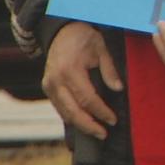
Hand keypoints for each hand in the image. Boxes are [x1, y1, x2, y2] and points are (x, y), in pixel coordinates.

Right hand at [42, 22, 122, 139]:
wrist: (61, 31)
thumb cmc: (84, 38)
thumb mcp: (101, 48)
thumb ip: (109, 69)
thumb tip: (118, 89)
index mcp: (69, 70)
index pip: (87, 98)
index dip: (101, 111)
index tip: (113, 120)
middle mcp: (55, 80)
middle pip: (73, 111)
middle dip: (89, 125)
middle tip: (104, 134)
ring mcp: (48, 85)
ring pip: (64, 112)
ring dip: (80, 125)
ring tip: (97, 132)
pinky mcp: (47, 87)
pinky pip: (59, 107)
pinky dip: (71, 117)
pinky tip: (84, 122)